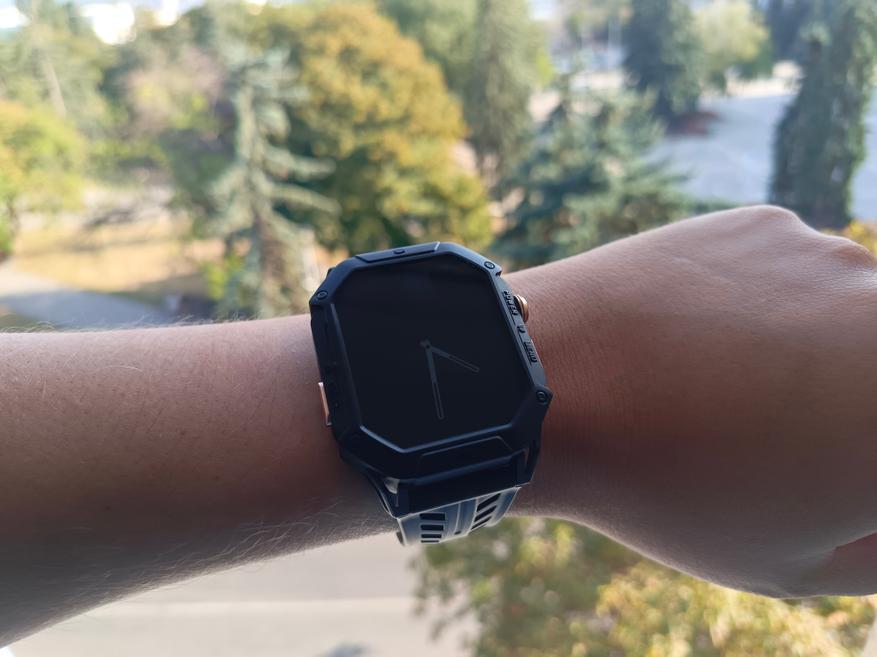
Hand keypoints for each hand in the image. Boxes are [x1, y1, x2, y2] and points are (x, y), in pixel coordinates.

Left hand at [512, 206, 876, 596]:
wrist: (553, 382)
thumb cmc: (671, 487)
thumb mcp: (794, 563)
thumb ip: (875, 546)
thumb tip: (869, 508)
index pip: (873, 446)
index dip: (843, 469)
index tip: (800, 470)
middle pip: (870, 380)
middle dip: (843, 412)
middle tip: (759, 435)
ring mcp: (834, 259)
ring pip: (841, 319)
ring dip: (806, 353)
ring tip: (715, 387)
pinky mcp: (767, 223)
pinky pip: (785, 278)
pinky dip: (757, 307)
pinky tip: (693, 337)